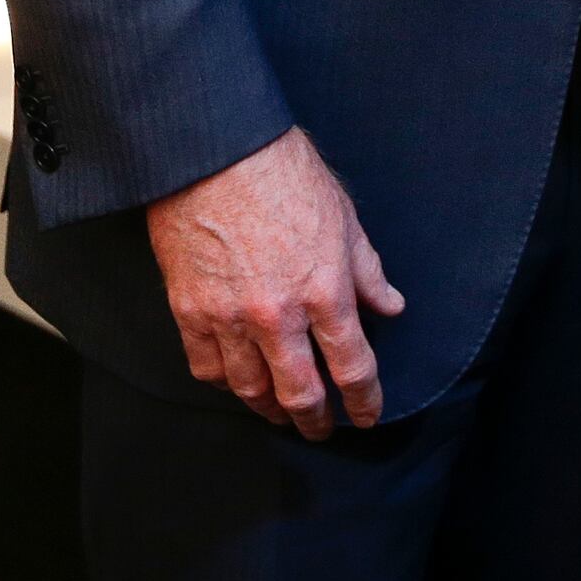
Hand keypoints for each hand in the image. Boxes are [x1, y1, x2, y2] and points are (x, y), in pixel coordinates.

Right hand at [145, 127, 404, 438]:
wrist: (214, 151)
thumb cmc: (283, 172)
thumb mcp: (343, 217)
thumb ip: (367, 271)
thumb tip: (389, 307)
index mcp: (325, 291)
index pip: (353, 367)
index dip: (365, 401)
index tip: (367, 415)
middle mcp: (279, 315)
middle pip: (301, 393)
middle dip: (316, 420)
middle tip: (321, 429)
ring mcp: (230, 317)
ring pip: (251, 389)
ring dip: (270, 408)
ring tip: (279, 413)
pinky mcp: (190, 311)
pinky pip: (208, 367)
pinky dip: (225, 382)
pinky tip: (237, 382)